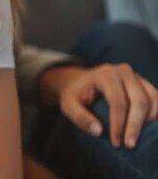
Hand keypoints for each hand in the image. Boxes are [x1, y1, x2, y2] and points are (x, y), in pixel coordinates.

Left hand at [40, 64, 157, 148]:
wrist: (82, 82)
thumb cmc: (75, 95)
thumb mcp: (68, 105)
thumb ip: (79, 117)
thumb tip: (98, 131)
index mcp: (105, 74)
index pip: (118, 101)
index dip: (119, 124)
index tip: (116, 142)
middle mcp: (124, 72)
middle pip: (139, 101)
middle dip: (135, 125)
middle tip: (130, 145)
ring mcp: (137, 76)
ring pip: (152, 100)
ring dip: (148, 122)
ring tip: (135, 138)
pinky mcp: (145, 84)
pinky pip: (156, 100)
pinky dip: (154, 115)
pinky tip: (145, 128)